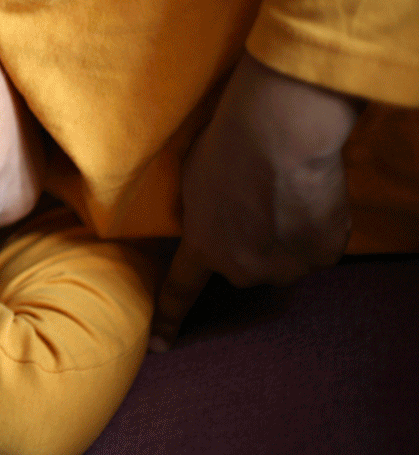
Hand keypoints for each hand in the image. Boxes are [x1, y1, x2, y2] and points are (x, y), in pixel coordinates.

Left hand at [151, 51, 360, 349]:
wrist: (277, 136)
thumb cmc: (226, 145)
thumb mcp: (192, 180)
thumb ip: (201, 212)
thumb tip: (211, 217)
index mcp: (202, 247)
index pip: (180, 290)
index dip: (169, 320)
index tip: (161, 346)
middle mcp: (241, 268)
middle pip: (246, 266)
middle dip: (250, 244)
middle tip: (257, 204)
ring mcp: (284, 266)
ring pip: (286, 259)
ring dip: (287, 237)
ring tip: (285, 194)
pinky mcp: (321, 255)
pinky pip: (320, 246)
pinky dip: (318, 228)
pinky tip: (311, 197)